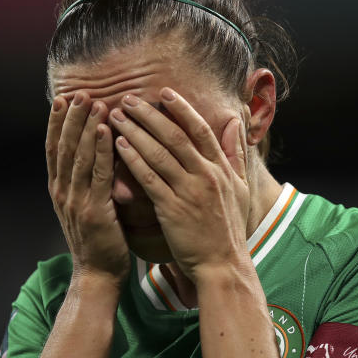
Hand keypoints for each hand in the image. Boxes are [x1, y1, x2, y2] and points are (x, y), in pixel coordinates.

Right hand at [46, 92, 128, 284]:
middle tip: (79, 92)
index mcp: (59, 190)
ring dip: (86, 127)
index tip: (61, 99)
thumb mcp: (85, 208)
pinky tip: (106, 131)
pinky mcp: (95, 211)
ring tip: (94, 102)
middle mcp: (62, 193)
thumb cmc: (99, 242)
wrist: (98, 276)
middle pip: (64, 147)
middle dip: (71, 118)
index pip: (54, 150)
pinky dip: (102, 151)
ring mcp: (76, 202)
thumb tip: (93, 157)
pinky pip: (98, 175)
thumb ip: (86, 183)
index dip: (56, 123)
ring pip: (79, 156)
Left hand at [110, 88, 250, 280]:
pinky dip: (133, 159)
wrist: (223, 265)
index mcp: (221, 169)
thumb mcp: (241, 188)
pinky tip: (118, 146)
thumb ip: (236, 155)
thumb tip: (236, 124)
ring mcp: (189, 192)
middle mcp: (206, 175)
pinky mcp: (172, 209)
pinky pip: (149, 178)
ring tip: (117, 116)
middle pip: (175, 136)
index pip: (200, 130)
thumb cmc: (228, 230)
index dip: (182, 109)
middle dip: (150, 114)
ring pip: (158, 153)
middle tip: (129, 99)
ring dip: (135, 131)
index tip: (164, 92)